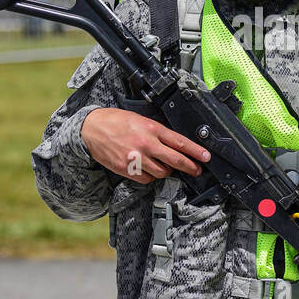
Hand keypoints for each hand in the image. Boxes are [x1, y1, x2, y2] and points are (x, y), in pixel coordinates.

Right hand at [81, 108, 209, 183]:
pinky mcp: (127, 169)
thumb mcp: (141, 119)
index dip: (195, 151)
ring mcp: (136, 158)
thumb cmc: (116, 121)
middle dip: (189, 167)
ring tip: (164, 165)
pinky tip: (148, 168)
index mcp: (151, 128)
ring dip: (166, 170)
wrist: (92, 128)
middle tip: (196, 170)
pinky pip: (146, 178)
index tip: (206, 157)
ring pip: (161, 172)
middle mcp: (145, 144)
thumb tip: (174, 143)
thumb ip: (157, 131)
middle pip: (175, 160)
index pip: (179, 142)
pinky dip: (150, 175)